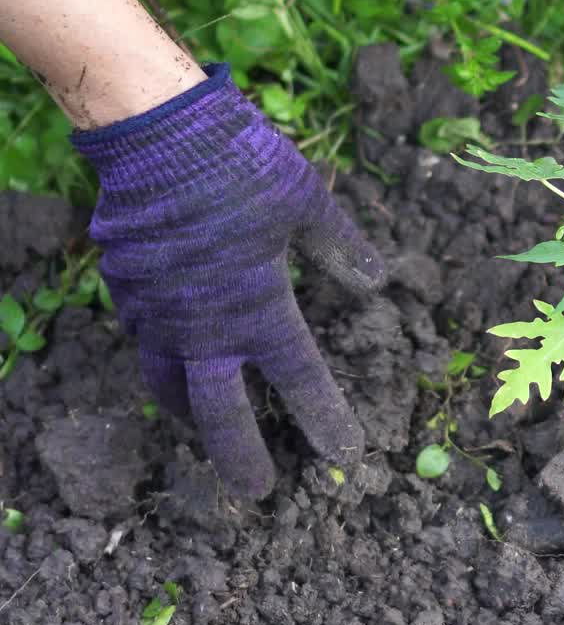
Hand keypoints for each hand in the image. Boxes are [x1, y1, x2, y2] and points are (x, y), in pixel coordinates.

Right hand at [74, 64, 385, 498]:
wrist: (155, 130)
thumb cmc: (240, 163)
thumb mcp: (308, 204)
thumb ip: (343, 251)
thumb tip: (377, 283)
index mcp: (260, 308)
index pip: (301, 382)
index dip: (326, 421)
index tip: (346, 456)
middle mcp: (205, 326)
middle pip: (219, 414)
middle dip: (239, 458)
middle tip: (258, 493)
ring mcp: (158, 315)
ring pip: (171, 387)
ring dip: (193, 418)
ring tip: (206, 438)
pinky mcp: (125, 294)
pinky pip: (146, 346)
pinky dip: (165, 366)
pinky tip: (176, 366)